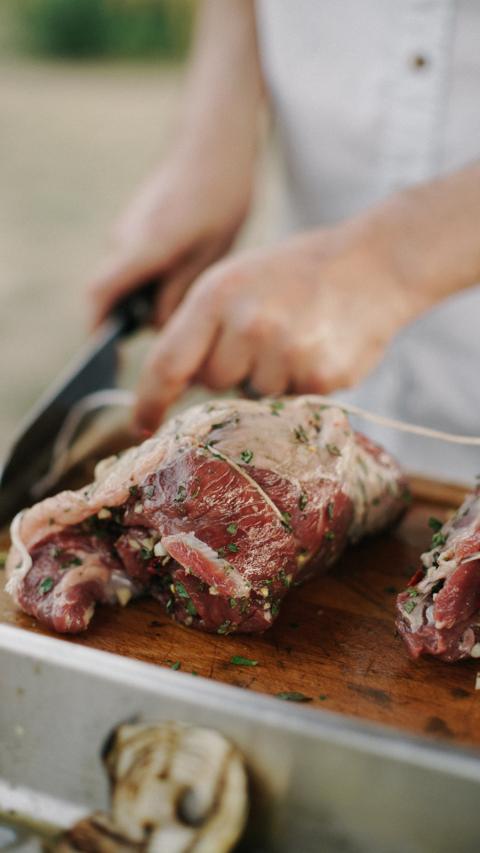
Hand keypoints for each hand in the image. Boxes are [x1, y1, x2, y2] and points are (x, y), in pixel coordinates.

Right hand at [88, 144, 251, 327]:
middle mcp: (123, 238)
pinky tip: (186, 272)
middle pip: (113, 294)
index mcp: (143, 247)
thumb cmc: (221, 196)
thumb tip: (156, 327)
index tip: (110, 357)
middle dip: (135, 318)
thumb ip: (180, 293)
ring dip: (148, 297)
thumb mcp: (211, 254)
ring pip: (126, 280)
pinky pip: (134, 264)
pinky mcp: (134, 225)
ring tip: (189, 293)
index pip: (101, 295)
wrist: (215, 144)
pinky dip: (152, 279)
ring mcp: (126, 230)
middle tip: (176, 330)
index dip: (99, 329)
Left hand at [134, 214, 426, 429]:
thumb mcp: (237, 280)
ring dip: (269, 377)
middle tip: (263, 336)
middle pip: (213, 383)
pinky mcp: (319, 377)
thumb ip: (202, 326)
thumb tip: (178, 383)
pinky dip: (301, 383)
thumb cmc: (296, 273)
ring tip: (297, 337)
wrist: (374, 263)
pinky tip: (318, 349)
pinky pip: (292, 401)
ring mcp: (286, 353)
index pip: (168, 362)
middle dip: (230, 368)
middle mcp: (247, 325)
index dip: (149, 399)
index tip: (140, 424)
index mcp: (217, 295)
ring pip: (254, 395)